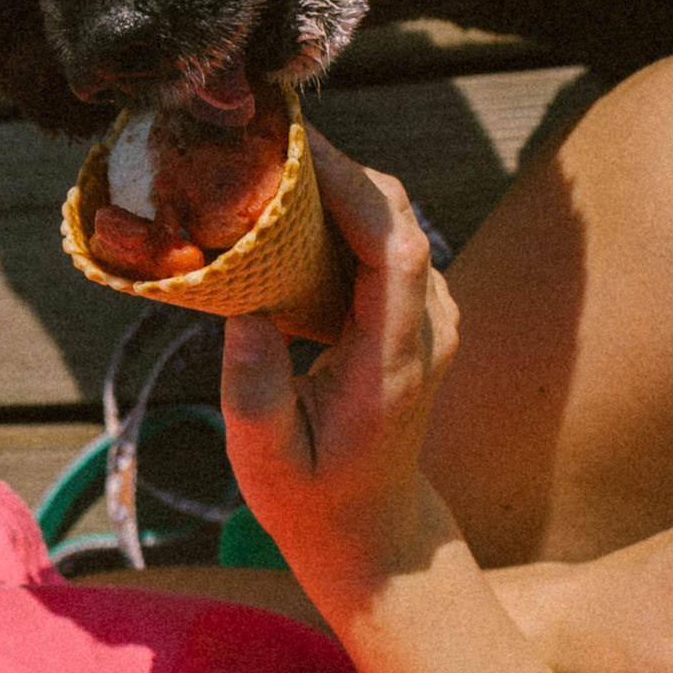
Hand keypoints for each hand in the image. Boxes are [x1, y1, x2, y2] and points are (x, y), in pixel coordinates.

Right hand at [221, 136, 461, 612]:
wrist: (373, 529)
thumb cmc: (313, 500)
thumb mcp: (266, 464)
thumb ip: (255, 392)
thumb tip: (242, 314)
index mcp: (396, 364)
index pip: (394, 250)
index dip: (351, 190)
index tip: (291, 152)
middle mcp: (428, 329)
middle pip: (398, 215)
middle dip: (335, 168)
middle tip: (260, 144)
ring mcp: (430, 315)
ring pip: (393, 217)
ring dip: (334, 184)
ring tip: (264, 166)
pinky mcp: (416, 310)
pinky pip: (382, 238)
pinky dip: (337, 211)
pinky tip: (285, 208)